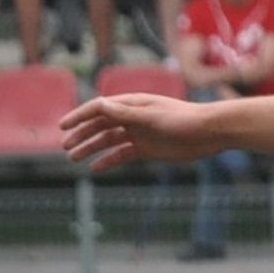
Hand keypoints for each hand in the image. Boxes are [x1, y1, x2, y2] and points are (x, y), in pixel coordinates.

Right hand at [60, 94, 225, 171]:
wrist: (210, 133)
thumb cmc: (183, 120)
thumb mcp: (152, 116)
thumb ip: (125, 113)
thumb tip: (99, 105)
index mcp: (133, 104)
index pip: (99, 108)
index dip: (79, 116)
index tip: (63, 127)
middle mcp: (133, 118)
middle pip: (100, 125)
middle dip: (81, 134)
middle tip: (66, 147)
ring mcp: (139, 134)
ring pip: (108, 141)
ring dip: (91, 148)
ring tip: (74, 158)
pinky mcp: (147, 149)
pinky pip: (122, 155)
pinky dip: (109, 160)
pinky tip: (96, 168)